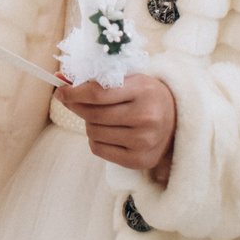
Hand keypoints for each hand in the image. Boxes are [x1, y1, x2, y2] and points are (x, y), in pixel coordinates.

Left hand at [56, 74, 177, 182]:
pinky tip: (108, 133)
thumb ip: (97, 79)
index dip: (74, 92)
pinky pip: (99, 149)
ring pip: (93, 132)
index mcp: (143, 90)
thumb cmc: (147, 96)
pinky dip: (96, 140)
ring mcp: (143, 141)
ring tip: (102, 118)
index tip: (61, 90)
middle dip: (76, 106)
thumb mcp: (129, 80)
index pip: (98, 93)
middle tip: (73, 101)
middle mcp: (146, 117)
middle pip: (93, 114)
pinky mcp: (139, 160)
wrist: (178, 120)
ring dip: (89, 123)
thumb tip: (61, 78)